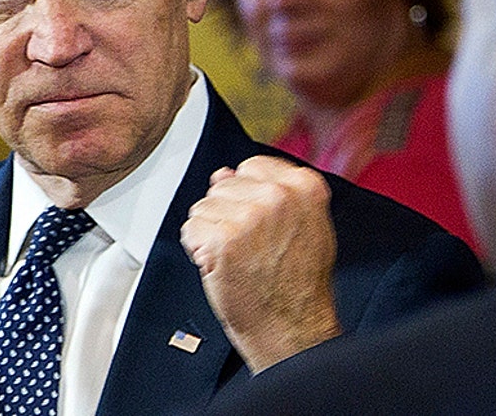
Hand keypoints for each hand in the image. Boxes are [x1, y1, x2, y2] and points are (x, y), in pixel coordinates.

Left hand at [180, 155, 340, 372]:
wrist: (292, 328)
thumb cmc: (297, 285)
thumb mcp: (303, 227)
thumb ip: (270, 193)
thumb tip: (224, 173)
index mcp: (305, 187)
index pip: (251, 167)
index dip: (245, 196)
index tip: (255, 220)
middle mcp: (279, 196)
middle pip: (223, 186)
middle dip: (226, 215)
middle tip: (248, 247)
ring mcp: (250, 216)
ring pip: (203, 207)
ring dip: (210, 233)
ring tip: (238, 258)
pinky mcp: (224, 239)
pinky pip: (191, 229)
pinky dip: (197, 250)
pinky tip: (221, 266)